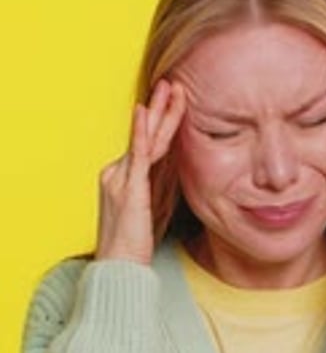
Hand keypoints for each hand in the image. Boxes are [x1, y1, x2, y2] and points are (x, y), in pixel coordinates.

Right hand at [95, 79, 185, 264]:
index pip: (148, 145)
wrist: (119, 269)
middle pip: (145, 136)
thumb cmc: (136, 247)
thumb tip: (179, 169)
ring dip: (159, 113)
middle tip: (173, 83)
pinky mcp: (128, 189)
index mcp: (124, 178)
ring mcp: (120, 179)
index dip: (163, 123)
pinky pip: (137, 155)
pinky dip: (140, 132)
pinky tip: (144, 111)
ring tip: (170, 88)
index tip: (176, 102)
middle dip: (161, 109)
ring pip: (145, 140)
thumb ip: (164, 188)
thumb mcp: (155, 211)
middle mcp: (118, 174)